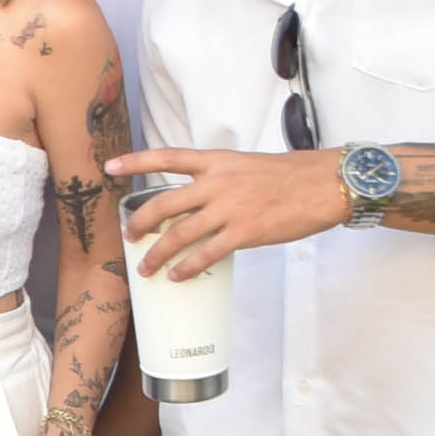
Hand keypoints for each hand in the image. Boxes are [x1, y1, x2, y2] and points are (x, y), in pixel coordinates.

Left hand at [107, 148, 350, 280]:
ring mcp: (229, 208)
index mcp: (217, 161)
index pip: (167, 158)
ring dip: (158, 256)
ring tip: (147, 269)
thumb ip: (218, 178)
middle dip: (140, 223)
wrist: (324, 184)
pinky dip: (187, 268)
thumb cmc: (290, 175)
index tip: (110, 167)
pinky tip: (178, 277)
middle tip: (130, 236)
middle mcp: (217, 182)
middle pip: (163, 203)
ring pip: (179, 235)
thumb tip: (196, 199)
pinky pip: (206, 255)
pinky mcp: (244, 232)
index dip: (135, 162)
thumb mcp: (246, 164)